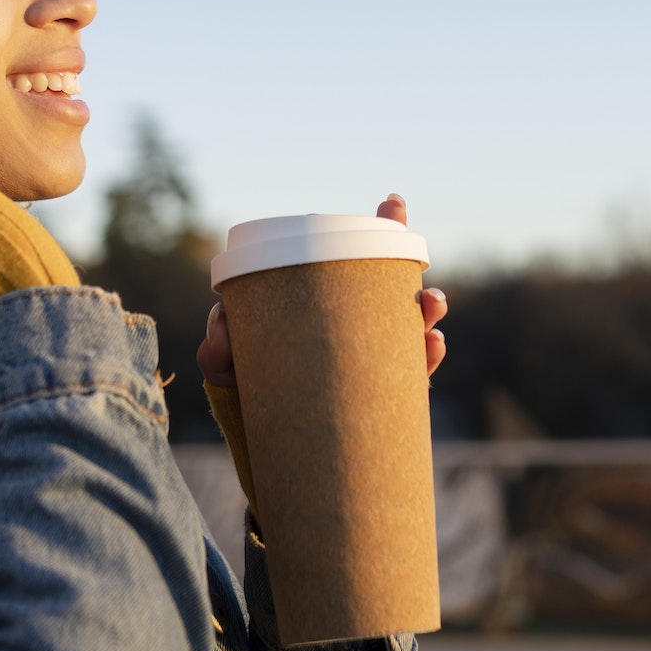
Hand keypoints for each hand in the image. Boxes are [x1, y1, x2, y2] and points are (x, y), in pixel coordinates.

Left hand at [196, 193, 447, 388]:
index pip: (359, 263)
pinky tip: (432, 345)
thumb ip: (218, 345)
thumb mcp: (225, 366)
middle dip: (420, 281)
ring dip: (429, 316)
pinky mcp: (382, 396)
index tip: (393, 203)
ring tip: (431, 306)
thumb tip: (221, 316)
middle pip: (399, 296)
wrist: (259, 446)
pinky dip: (427, 358)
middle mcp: (358, 328)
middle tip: (424, 288)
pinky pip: (414, 378)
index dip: (383, 230)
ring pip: (414, 332)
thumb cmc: (246, 392)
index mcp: (329, 307)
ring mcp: (373, 360)